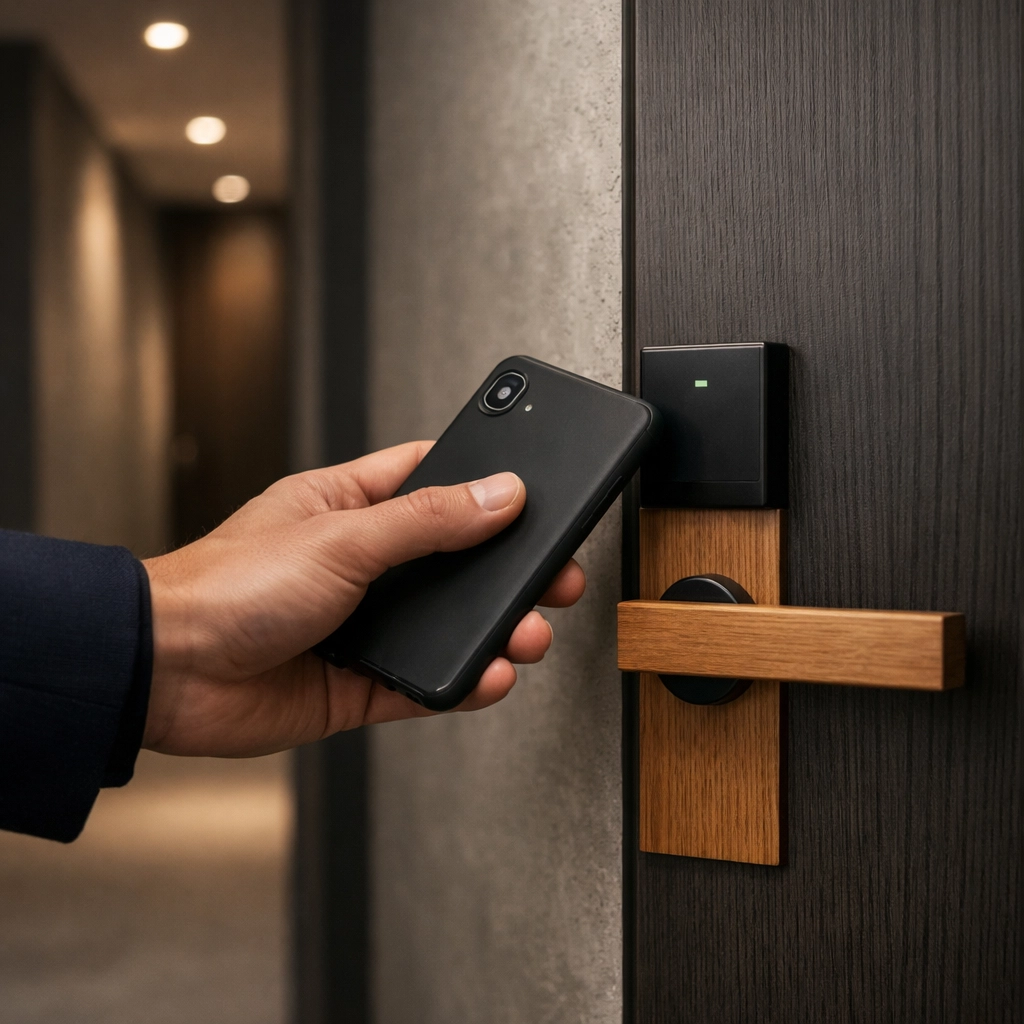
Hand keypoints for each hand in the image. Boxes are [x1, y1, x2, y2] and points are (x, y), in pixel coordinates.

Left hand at [142, 441, 585, 756]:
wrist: (165, 675)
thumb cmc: (224, 587)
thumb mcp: (341, 538)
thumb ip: (426, 520)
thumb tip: (498, 494)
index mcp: (348, 506)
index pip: (429, 479)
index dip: (481, 480)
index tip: (531, 485)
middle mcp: (358, 565)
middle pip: (453, 559)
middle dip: (507, 569)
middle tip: (553, 574)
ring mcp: (360, 625)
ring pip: (446, 625)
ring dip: (493, 631)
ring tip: (528, 634)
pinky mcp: (357, 683)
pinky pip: (424, 683)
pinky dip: (460, 684)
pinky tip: (487, 678)